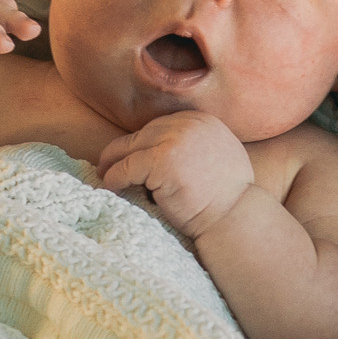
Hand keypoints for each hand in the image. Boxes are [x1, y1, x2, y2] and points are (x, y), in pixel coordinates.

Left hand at [94, 112, 256, 241]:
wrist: (235, 218)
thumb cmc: (227, 200)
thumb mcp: (217, 158)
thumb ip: (194, 146)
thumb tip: (163, 152)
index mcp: (201, 120)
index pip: (160, 126)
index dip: (141, 143)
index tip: (128, 155)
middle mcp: (188, 124)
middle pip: (143, 134)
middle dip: (122, 150)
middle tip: (105, 165)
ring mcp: (175, 140)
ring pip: (130, 148)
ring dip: (112, 164)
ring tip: (103, 176)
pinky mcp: (162, 161)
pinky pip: (127, 168)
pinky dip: (114, 178)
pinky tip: (109, 187)